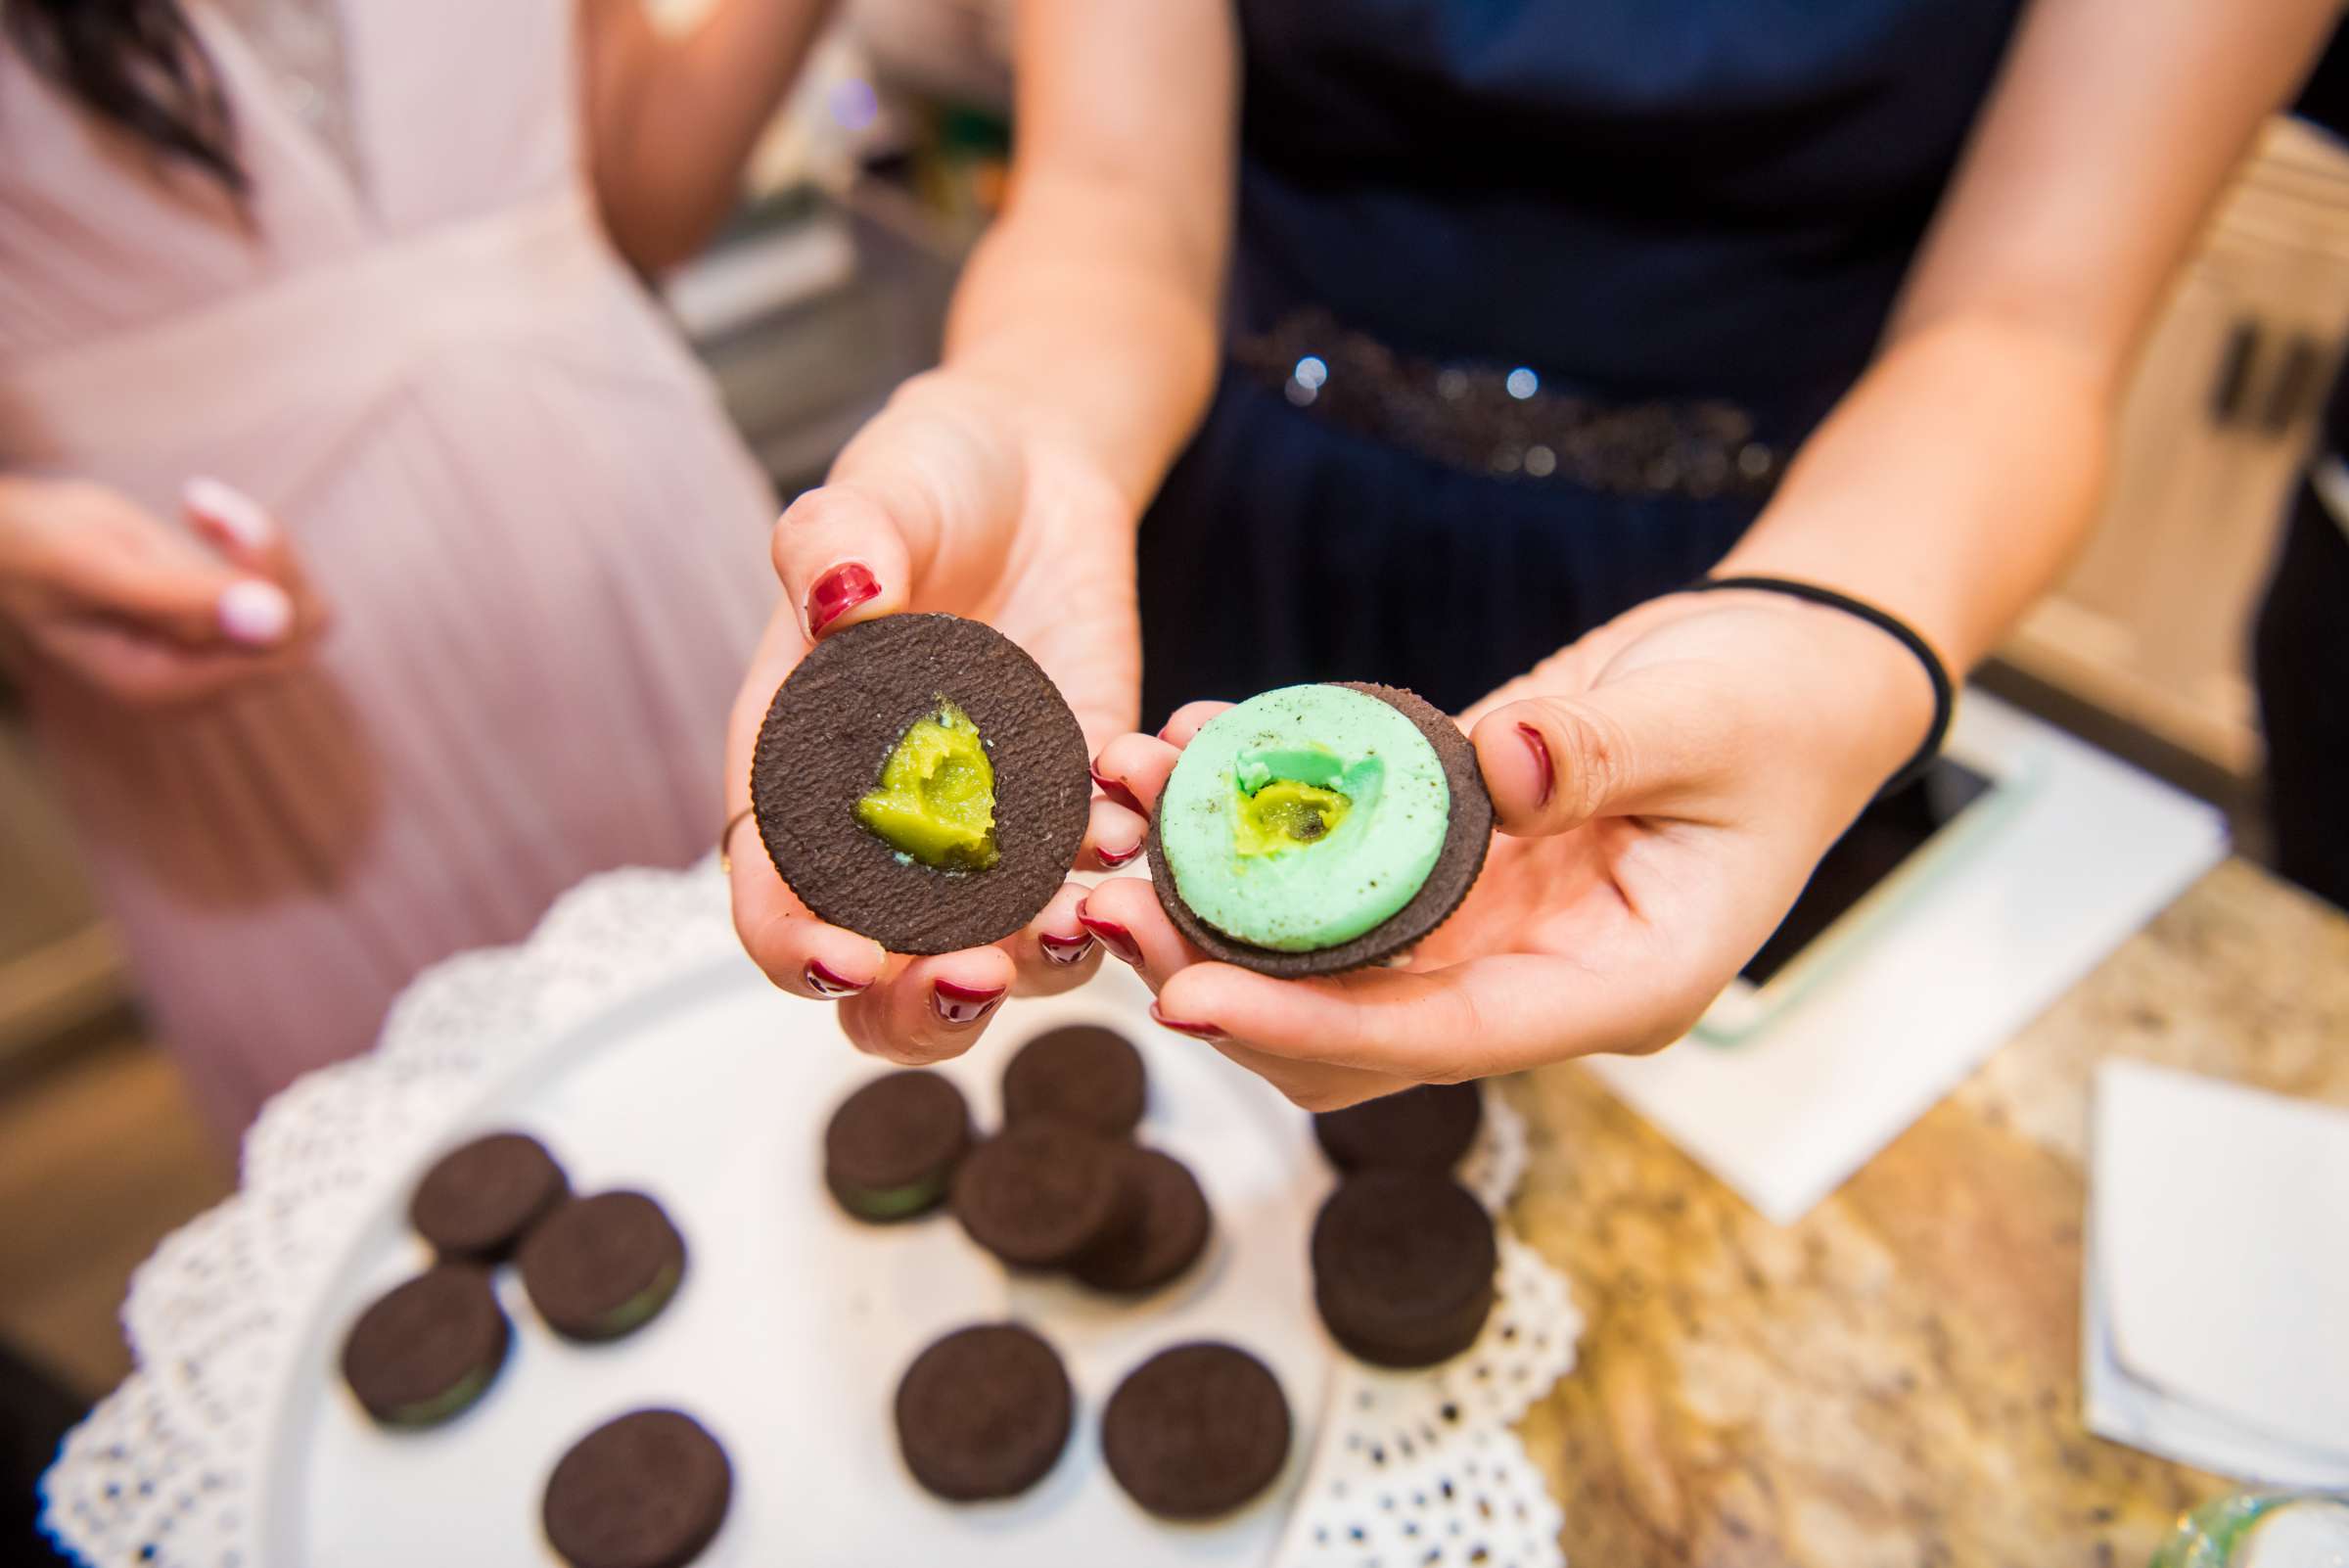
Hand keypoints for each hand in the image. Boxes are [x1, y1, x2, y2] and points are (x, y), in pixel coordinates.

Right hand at [0, 475, 329, 704]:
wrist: (8, 543)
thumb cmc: (33, 551)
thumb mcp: (97, 567)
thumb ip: (181, 597)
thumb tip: (274, 614)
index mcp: (165, 687)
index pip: (279, 652)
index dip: (274, 584)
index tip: (231, 523)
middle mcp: (200, 685)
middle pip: (302, 630)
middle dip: (270, 559)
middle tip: (207, 503)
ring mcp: (213, 658)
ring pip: (298, 603)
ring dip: (260, 543)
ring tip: (196, 501)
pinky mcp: (220, 624)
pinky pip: (278, 585)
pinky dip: (250, 541)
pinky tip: (196, 509)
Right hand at [725, 372, 1145, 1061]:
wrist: (1033, 466)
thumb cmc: (923, 480)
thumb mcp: (871, 493)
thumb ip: (838, 547)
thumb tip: (842, 602)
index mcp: (797, 771)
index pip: (775, 896)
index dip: (800, 945)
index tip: (851, 959)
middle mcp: (886, 826)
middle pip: (883, 977)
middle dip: (925, 1005)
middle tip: (979, 975)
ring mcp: (989, 828)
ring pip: (1002, 953)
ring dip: (1041, 960)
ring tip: (1087, 920)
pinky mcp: (1077, 802)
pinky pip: (1099, 873)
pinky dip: (1124, 873)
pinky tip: (1141, 828)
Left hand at [1079, 587, 1936, 1108]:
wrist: (1788, 677)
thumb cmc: (1779, 710)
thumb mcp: (1708, 720)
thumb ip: (1602, 749)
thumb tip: (1500, 764)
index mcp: (1616, 986)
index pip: (1445, 1038)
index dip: (1311, 1024)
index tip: (1190, 998)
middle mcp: (1531, 981)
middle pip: (1348, 1031)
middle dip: (1221, 976)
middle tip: (1106, 902)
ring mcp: (1482, 932)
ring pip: (1316, 961)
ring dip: (1209, 900)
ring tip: (1121, 810)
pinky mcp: (1446, 868)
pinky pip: (1328, 870)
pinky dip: (1250, 823)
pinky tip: (1184, 749)